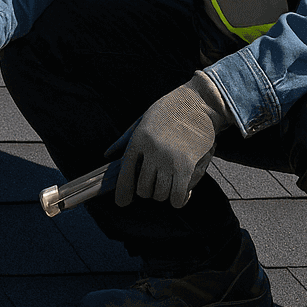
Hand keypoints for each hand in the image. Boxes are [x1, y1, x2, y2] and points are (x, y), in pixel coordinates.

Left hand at [108, 71, 232, 207]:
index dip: (123, 192)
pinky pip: (179, 196)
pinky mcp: (188, 166)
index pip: (125, 174)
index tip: (122, 203)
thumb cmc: (170, 110)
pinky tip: (180, 195)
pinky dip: (179, 200)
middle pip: (143, 189)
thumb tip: (107, 155)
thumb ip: (125, 139)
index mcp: (139, 139)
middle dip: (147, 192)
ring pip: (160, 195)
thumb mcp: (143, 120)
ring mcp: (170, 160)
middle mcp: (152, 152)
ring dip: (164, 195)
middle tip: (155, 185)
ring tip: (169, 185)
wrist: (199, 103)